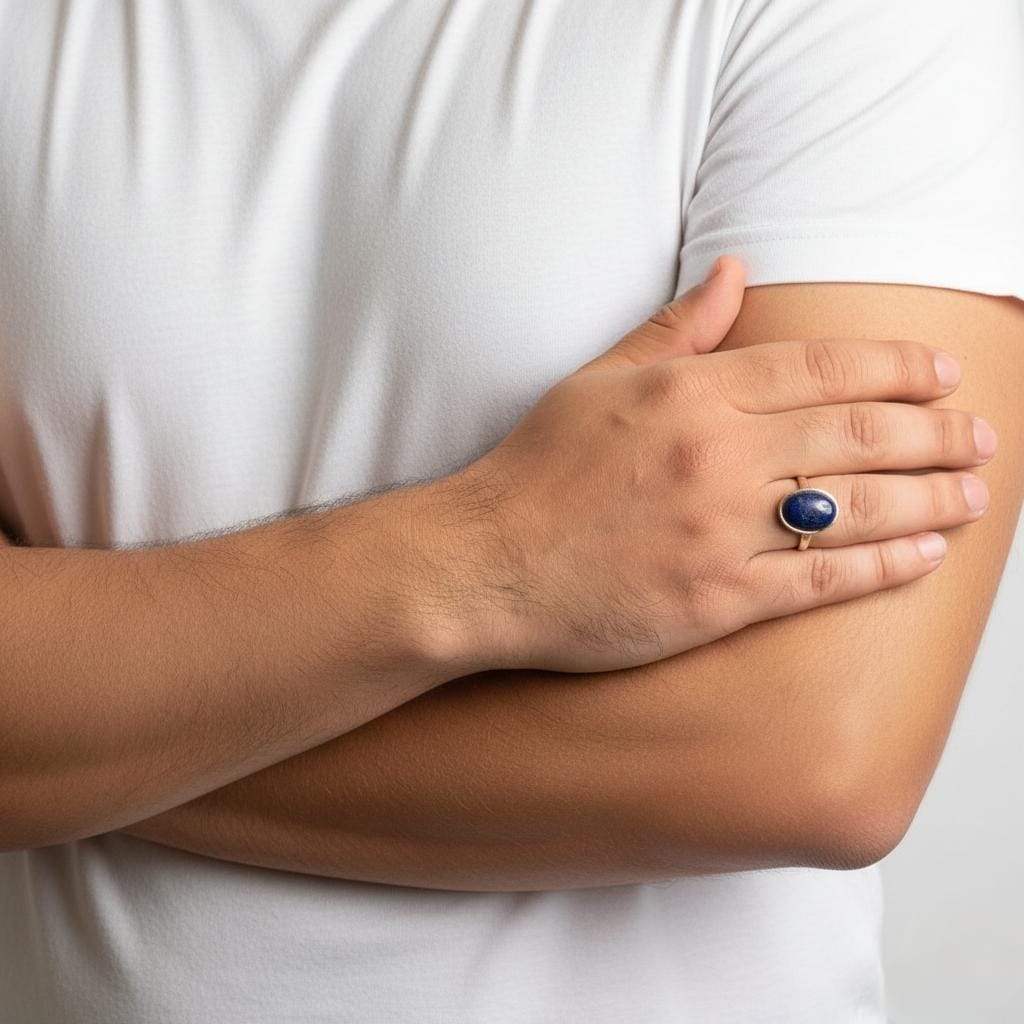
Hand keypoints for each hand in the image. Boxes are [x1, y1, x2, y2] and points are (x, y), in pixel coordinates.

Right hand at [443, 256, 995, 673]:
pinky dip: (883, 565)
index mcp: (691, 393)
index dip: (898, 368)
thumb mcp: (597, 380)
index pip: (824, 368)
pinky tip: (926, 551)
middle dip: (936, 431)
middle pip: (858, 433)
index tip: (941, 374)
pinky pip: (820, 581)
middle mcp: (717, 455)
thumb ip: (674, 327)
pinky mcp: (716, 600)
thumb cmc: (534, 470)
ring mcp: (720, 531)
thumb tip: (735, 271)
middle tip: (982, 435)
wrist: (484, 562)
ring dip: (931, 495)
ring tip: (976, 490)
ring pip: (857, 507)